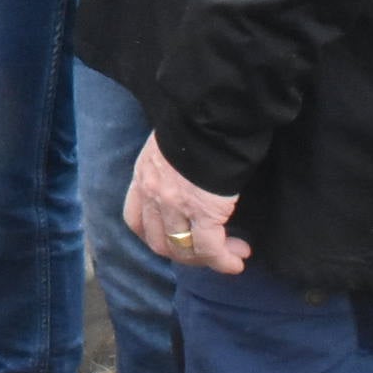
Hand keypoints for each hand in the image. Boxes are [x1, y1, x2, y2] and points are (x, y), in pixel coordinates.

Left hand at [124, 132, 249, 272]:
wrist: (209, 111)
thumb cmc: (197, 123)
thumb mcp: (168, 145)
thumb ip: (170, 168)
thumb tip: (188, 182)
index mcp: (143, 175)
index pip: (136, 220)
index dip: (156, 236)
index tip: (179, 239)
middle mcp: (153, 193)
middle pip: (158, 242)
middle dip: (185, 253)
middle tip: (211, 251)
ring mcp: (174, 204)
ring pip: (184, 249)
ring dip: (207, 259)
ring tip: (233, 253)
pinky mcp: (202, 211)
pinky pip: (210, 249)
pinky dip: (223, 260)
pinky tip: (236, 261)